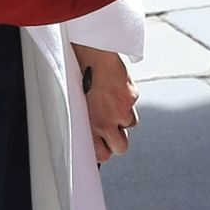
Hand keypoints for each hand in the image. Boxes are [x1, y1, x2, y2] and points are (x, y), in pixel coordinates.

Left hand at [73, 45, 139, 162]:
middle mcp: (105, 122)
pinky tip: (116, 87)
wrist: (89, 53)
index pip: (102, 156)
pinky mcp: (131, 97)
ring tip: (111, 100)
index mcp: (89, 126)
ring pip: (130, 124)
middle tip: (112, 128)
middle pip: (122, 147)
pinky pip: (133, 103)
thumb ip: (86, 121)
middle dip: (118, 140)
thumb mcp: (76, 104)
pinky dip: (128, 97)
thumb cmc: (78, 76)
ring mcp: (120, 110)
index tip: (103, 146)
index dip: (105, 150)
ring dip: (124, 115)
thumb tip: (93, 133)